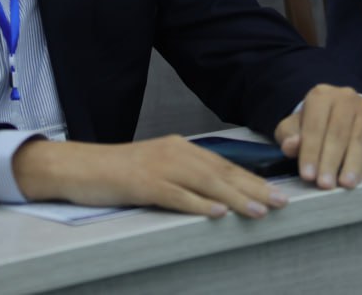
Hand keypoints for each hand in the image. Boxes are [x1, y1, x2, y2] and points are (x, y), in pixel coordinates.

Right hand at [12, 135, 289, 218]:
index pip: (224, 164)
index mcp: (180, 148)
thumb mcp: (157, 169)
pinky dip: (199, 205)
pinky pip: (176, 195)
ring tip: (260, 210)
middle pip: (222, 171)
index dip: (252, 178)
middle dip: (254, 187)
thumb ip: (184, 178)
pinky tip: (218, 214)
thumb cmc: (118, 173)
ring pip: (206, 183)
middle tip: (282, 201)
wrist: (80, 167)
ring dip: (236, 197)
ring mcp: (159, 167)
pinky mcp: (143, 184)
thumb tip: (216, 197)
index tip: (276, 191)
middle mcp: (174, 152)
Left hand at [274, 84, 361, 189]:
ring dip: (351, 164)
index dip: (310, 152)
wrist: (341, 112)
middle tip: (325, 184)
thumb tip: (291, 145)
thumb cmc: (314, 123)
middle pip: (337, 133)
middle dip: (330, 161)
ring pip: (358, 139)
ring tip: (344, 184)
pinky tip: (356, 178)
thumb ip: (288, 135)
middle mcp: (344, 98)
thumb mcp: (295, 126)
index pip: (314, 126)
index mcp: (320, 96)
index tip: (307, 175)